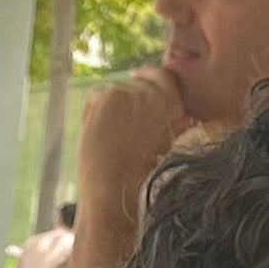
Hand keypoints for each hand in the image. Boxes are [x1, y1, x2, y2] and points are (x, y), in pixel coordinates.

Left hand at [80, 69, 190, 197]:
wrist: (117, 191)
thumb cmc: (137, 178)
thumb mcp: (164, 144)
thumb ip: (168, 119)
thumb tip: (165, 105)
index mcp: (176, 106)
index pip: (163, 76)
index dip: (149, 86)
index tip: (138, 102)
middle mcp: (159, 94)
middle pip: (137, 81)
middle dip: (127, 101)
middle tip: (120, 131)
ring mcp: (136, 92)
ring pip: (116, 89)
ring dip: (109, 108)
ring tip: (111, 139)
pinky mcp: (113, 96)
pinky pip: (97, 96)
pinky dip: (92, 113)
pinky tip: (99, 135)